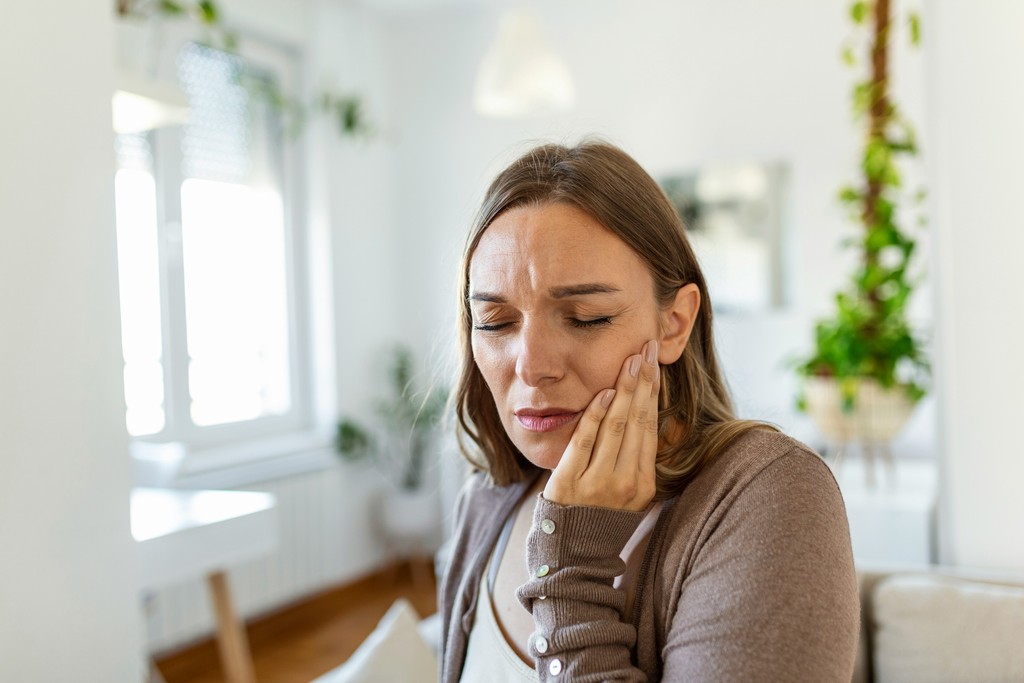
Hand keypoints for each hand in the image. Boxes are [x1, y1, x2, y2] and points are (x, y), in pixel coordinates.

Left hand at [544, 340, 659, 511]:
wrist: (573, 554)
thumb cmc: (601, 517)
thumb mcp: (629, 493)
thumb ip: (635, 458)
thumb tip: (643, 411)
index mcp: (644, 484)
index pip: (651, 427)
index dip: (653, 392)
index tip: (655, 363)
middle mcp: (626, 482)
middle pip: (638, 421)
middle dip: (643, 381)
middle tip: (647, 349)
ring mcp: (598, 483)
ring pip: (616, 427)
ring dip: (624, 390)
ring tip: (631, 361)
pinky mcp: (570, 483)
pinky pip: (586, 441)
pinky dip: (596, 415)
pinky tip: (604, 393)